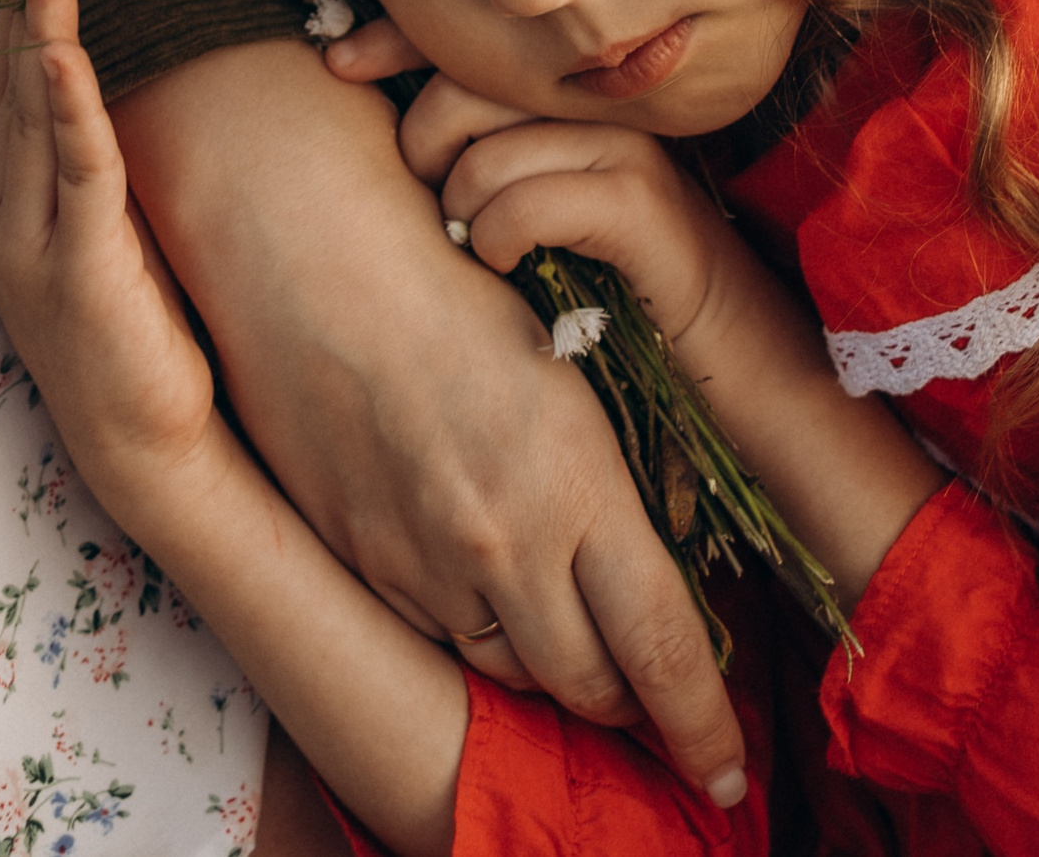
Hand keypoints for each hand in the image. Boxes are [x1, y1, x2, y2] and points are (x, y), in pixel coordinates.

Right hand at [0, 0, 217, 483]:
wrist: (145, 443)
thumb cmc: (134, 339)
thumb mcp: (94, 241)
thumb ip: (74, 175)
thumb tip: (58, 106)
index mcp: (0, 213)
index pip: (5, 100)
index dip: (13, 24)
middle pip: (11, 95)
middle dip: (18, 9)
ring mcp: (31, 247)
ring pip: (36, 118)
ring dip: (39, 32)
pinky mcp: (82, 266)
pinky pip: (77, 169)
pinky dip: (69, 105)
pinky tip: (59, 53)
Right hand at [110, 26, 749, 803]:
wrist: (310, 262)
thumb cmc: (455, 287)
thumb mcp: (569, 377)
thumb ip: (611, 486)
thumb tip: (654, 555)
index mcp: (577, 490)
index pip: (663, 652)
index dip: (702, 729)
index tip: (728, 775)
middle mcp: (502, 548)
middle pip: (588, 685)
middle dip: (632, 705)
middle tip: (657, 700)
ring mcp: (423, 565)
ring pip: (513, 669)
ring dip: (553, 664)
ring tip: (574, 635)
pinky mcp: (365, 564)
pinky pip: (440, 632)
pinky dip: (478, 627)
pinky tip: (488, 583)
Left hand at [402, 70, 741, 346]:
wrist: (736, 347)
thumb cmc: (622, 281)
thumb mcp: (543, 205)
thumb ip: (485, 158)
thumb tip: (394, 145)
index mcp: (569, 93)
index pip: (470, 37)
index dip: (394, 38)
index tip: (337, 63)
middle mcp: (600, 103)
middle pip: (464, 87)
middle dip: (424, 148)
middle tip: (437, 200)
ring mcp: (623, 148)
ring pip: (488, 153)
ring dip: (462, 210)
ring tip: (478, 243)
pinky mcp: (639, 206)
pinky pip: (526, 204)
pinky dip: (497, 239)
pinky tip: (507, 262)